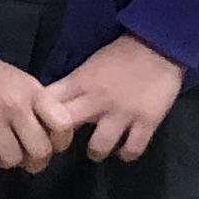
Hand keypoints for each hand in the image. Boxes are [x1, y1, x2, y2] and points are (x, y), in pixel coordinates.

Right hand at [0, 58, 66, 175]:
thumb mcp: (24, 83)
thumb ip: (39, 106)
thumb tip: (51, 137)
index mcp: (34, 93)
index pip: (63, 125)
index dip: (60, 143)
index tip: (50, 145)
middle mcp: (16, 106)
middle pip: (40, 150)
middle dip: (35, 162)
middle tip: (26, 159)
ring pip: (12, 159)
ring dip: (7, 163)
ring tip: (0, 153)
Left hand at [42, 33, 187, 163]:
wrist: (159, 44)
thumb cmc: (121, 54)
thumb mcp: (89, 66)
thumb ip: (71, 86)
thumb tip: (48, 104)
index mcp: (80, 81)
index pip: (48, 104)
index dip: (39, 118)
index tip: (41, 128)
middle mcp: (98, 99)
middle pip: (65, 127)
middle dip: (61, 140)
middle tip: (66, 145)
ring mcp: (123, 112)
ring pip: (99, 146)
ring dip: (96, 151)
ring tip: (99, 148)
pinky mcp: (147, 121)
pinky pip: (132, 149)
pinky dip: (126, 153)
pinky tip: (123, 148)